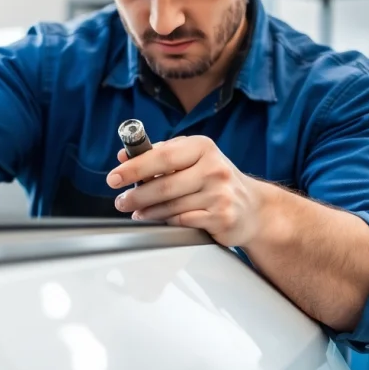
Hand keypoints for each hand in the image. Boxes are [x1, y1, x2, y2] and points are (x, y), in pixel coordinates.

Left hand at [106, 135, 268, 246]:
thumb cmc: (215, 179)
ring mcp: (220, 194)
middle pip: (163, 185)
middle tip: (121, 201)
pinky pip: (183, 221)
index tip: (114, 177)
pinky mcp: (222, 217)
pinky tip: (157, 220)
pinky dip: (165, 222)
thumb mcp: (192, 158)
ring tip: (136, 211)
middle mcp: (214, 168)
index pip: (161, 156)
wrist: (254, 207)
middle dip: (136, 195)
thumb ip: (160, 154)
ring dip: (147, 211)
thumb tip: (123, 155)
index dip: (133, 167)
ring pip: (171, 206)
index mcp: (203, 147)